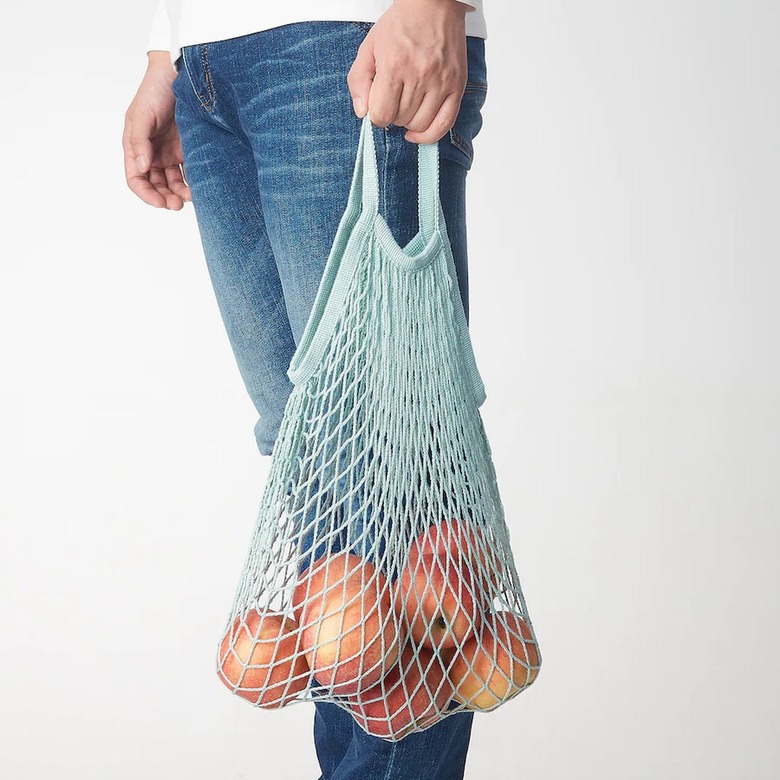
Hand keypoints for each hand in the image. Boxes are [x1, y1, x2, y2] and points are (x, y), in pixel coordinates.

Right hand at [123, 52, 191, 208]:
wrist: (178, 75)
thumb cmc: (154, 91)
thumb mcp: (141, 115)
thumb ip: (138, 142)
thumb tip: (143, 168)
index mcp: (135, 147)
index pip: (136, 179)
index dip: (145, 194)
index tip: (159, 203)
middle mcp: (151, 153)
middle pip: (155, 185)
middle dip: (164, 197)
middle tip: (176, 205)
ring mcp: (169, 152)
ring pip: (172, 182)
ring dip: (178, 194)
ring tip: (189, 199)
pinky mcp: (187, 150)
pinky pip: (188, 173)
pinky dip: (191, 183)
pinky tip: (197, 189)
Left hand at [347, 0, 468, 143]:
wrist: (434, 4)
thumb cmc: (400, 25)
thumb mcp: (369, 47)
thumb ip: (358, 81)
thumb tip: (362, 113)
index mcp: (395, 65)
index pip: (382, 114)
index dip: (376, 115)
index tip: (378, 106)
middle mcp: (420, 75)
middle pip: (400, 120)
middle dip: (393, 116)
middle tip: (394, 100)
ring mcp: (442, 81)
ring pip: (420, 125)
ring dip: (409, 123)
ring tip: (407, 107)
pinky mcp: (458, 85)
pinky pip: (445, 124)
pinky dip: (430, 135)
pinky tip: (418, 133)